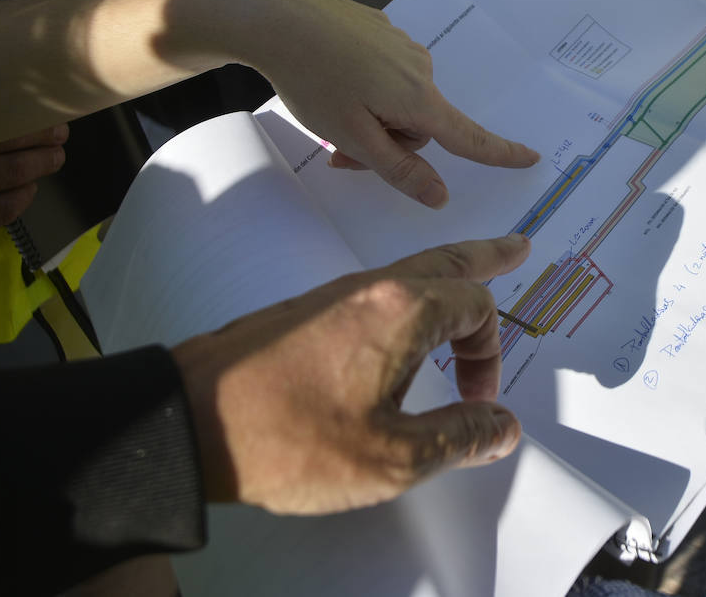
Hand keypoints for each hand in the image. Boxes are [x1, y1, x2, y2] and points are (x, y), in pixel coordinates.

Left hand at [172, 234, 529, 514]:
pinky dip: (409, 296)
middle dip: (486, 258)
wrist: (189, 422)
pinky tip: (402, 326)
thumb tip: (502, 427)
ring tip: (466, 283)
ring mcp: (334, 296)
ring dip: (447, 279)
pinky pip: (376, 290)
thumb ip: (458, 438)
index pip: (477, 309)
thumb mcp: (393, 458)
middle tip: (516, 248)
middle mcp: (372, 289)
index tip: (477, 403)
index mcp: (403, 312)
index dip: (490, 356)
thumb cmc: (289, 438)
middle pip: (447, 262)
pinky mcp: (305, 314)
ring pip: (409, 272)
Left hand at [215, 0, 538, 207]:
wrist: (276, 17)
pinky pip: (384, 74)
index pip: (468, 137)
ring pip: (398, 101)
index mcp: (418, 99)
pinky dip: (363, 88)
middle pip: (419, 126)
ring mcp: (400, 45)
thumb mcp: (352, 137)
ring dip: (371, 116)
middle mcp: (420, 68)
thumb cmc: (312, 80)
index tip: (530, 158)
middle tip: (339, 152)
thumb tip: (440, 195)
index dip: (499, 153)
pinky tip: (329, 77)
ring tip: (327, 112)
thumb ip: (399, 169)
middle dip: (387, 142)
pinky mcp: (380, 31)